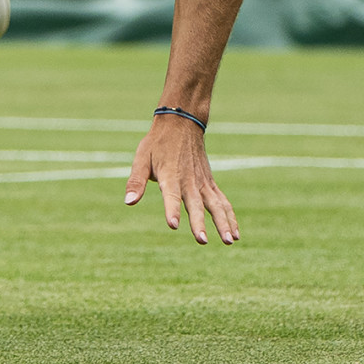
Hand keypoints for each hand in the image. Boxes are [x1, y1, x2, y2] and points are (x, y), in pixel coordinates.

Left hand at [124, 116, 238, 244]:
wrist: (182, 122)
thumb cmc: (158, 143)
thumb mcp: (141, 159)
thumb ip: (136, 182)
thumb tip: (128, 203)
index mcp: (170, 176)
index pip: (171, 195)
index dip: (171, 209)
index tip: (173, 224)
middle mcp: (189, 181)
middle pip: (195, 204)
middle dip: (198, 223)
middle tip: (202, 240)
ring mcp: (202, 183)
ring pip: (216, 205)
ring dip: (223, 223)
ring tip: (229, 241)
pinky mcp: (210, 183)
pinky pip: (223, 202)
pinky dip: (230, 217)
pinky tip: (235, 234)